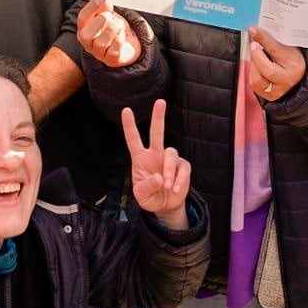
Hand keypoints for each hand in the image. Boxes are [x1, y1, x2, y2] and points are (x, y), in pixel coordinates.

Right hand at [76, 0, 142, 67]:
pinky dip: (119, 39)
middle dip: (101, 21)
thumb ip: (104, 8)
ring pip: (101, 42)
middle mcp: (88, 43)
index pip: (82, 19)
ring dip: (113, 29)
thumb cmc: (114, 28)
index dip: (91, 8)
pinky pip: (113, 50)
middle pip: (87, 35)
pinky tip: (122, 34)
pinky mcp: (111, 60)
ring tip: (119, 25)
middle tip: (110, 16)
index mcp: (84, 29)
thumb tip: (104, 0)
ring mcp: (99, 53)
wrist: (128, 43)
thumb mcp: (109, 15)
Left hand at [122, 100, 189, 229]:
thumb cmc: (150, 197)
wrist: (166, 206)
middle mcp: (155, 154)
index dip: (129, 125)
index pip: (133, 139)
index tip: (125, 110)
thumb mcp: (141, 195)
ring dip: (169, 171)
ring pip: (171, 154)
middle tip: (160, 101)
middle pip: (157, 132)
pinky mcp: (182, 166)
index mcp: (140, 158)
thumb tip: (160, 177)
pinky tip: (175, 190)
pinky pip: (182, 168)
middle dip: (158, 117)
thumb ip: (147, 186)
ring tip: (167, 187)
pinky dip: (179, 180)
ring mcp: (169, 159)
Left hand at [247, 26, 305, 101]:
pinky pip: (254, 85)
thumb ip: (270, 40)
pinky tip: (258, 66)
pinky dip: (253, 73)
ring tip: (258, 56)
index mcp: (295, 66)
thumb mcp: (286, 47)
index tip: (254, 31)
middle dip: (256, 56)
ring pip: (256, 79)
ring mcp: (278, 91)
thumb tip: (253, 30)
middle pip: (265, 70)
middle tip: (254, 46)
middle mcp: (287, 81)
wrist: (299, 76)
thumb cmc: (293, 59)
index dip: (262, 42)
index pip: (276, 52)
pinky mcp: (269, 96)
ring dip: (253, 65)